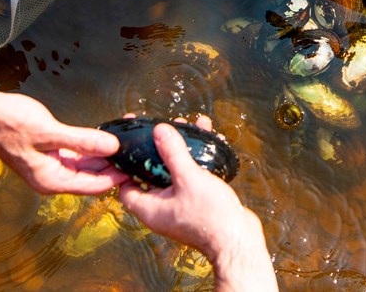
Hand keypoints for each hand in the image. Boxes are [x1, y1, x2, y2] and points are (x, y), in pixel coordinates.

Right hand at [0, 93, 127, 194]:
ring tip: (127, 138)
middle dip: (115, 163)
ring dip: (105, 152)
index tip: (137, 166)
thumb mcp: (49, 133)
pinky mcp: (49, 151)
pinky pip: (77, 152)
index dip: (118, 177)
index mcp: (52, 180)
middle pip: (92, 175)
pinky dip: (92, 144)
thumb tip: (112, 147)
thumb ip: (82, 141)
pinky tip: (107, 133)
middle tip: (137, 148)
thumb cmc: (9, 124)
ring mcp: (51, 165)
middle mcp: (53, 177)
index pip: (94, 185)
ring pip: (86, 163)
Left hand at [118, 121, 263, 262]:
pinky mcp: (198, 205)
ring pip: (177, 172)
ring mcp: (181, 207)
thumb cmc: (210, 215)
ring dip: (184, 149)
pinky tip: (210, 139)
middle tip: (167, 127)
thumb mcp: (189, 179)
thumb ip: (173, 153)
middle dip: (161, 148)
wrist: (239, 240)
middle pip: (153, 174)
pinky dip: (198, 159)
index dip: (126, 164)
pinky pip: (193, 177)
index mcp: (150, 208)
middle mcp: (162, 209)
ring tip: (192, 125)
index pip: (126, 186)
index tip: (133, 143)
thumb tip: (159, 130)